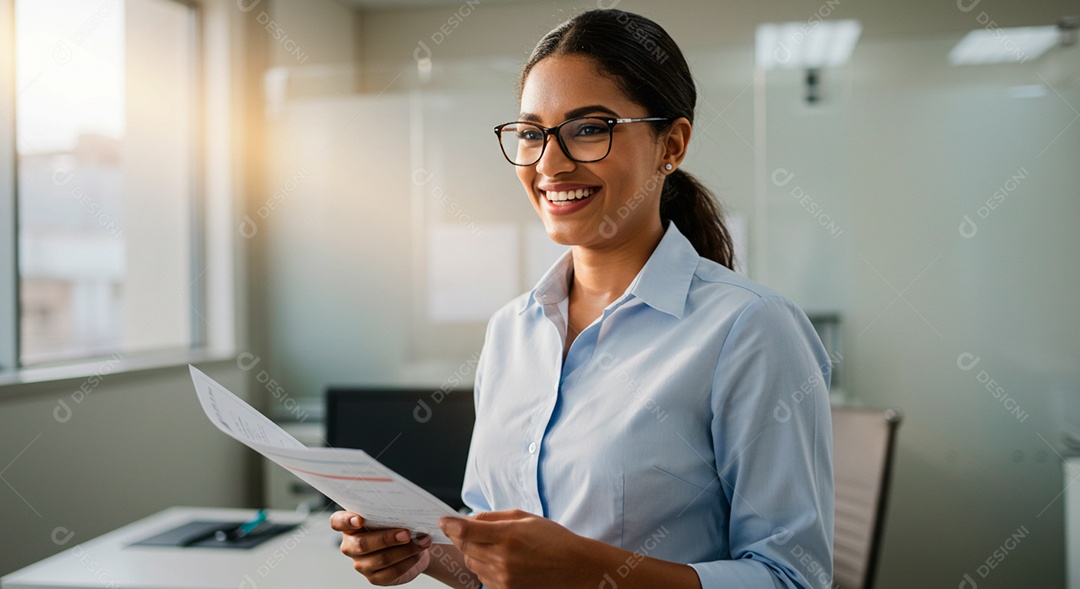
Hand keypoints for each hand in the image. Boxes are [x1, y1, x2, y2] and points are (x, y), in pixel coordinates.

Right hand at [331, 511, 431, 585]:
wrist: (412, 544)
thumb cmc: (398, 524)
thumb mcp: (392, 514)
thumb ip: (391, 512)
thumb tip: (405, 511)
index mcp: (350, 525)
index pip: (337, 521)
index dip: (346, 520)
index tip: (359, 519)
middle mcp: (351, 545)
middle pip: (362, 544)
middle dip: (387, 538)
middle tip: (407, 533)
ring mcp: (361, 563)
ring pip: (381, 559)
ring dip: (405, 550)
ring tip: (422, 542)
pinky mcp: (374, 578)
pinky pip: (391, 572)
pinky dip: (408, 562)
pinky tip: (418, 554)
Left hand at [438, 509, 590, 588]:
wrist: (575, 569)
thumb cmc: (554, 540)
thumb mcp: (525, 518)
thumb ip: (493, 518)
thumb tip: (469, 519)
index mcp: (508, 536)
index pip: (466, 531)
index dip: (450, 524)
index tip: (443, 521)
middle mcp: (503, 559)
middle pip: (464, 547)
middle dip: (461, 537)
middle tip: (467, 530)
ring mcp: (503, 578)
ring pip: (471, 563)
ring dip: (473, 552)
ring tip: (493, 545)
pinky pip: (482, 577)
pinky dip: (484, 566)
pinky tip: (500, 560)